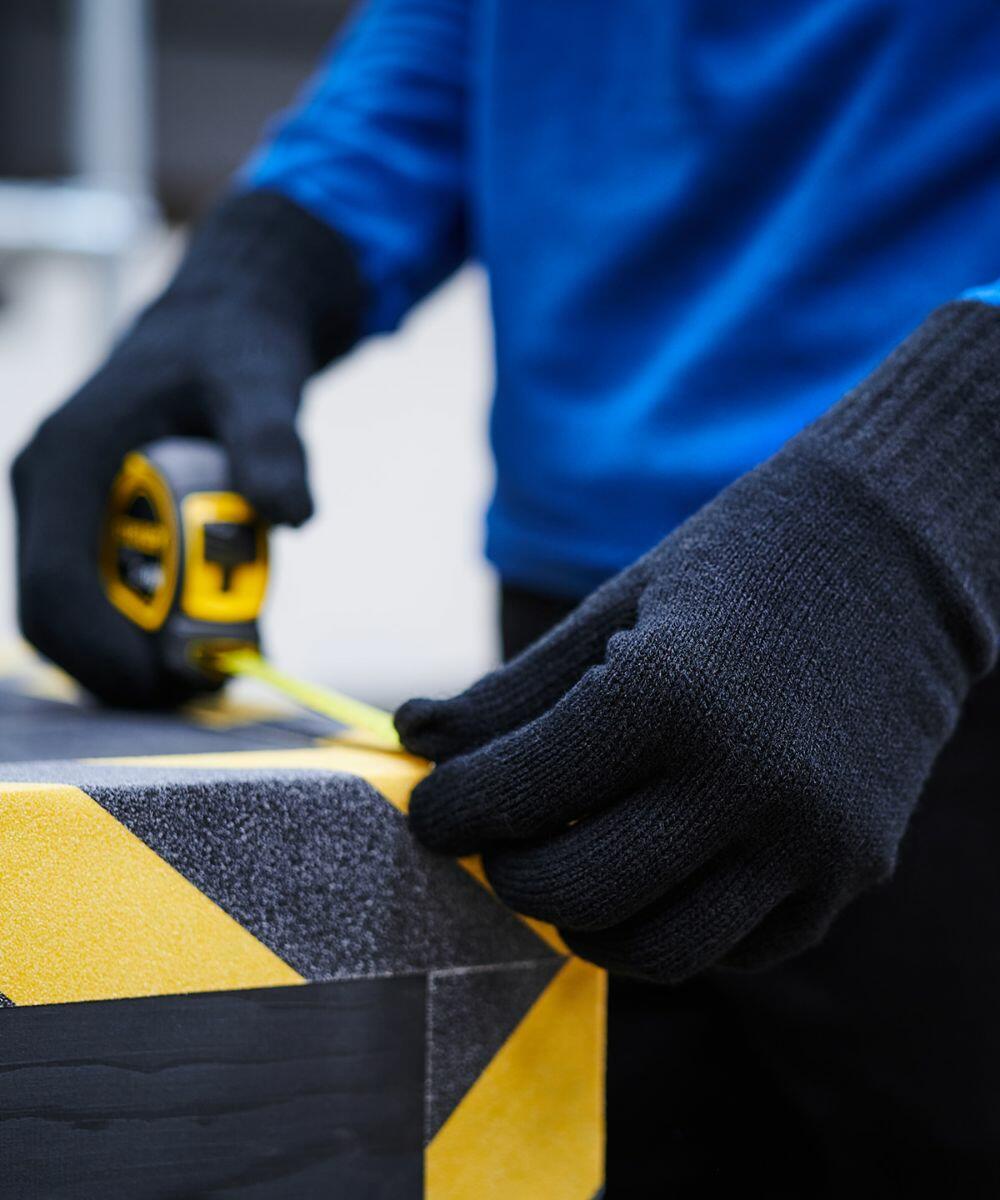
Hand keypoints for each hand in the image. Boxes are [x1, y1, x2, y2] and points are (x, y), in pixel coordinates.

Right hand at [13, 191, 360, 705]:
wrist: (223, 324)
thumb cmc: (235, 349)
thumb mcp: (261, 384)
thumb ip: (272, 442)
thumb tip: (290, 514)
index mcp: (67, 457)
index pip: (53, 583)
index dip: (101, 651)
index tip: (167, 686)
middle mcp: (49, 489)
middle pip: (55, 618)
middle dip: (120, 671)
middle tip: (203, 692)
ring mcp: (64, 510)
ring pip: (76, 618)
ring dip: (134, 660)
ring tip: (214, 670)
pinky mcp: (91, 524)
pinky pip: (104, 600)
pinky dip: (146, 634)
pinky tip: (208, 636)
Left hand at [397, 302, 999, 981]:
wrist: (895, 556)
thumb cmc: (735, 569)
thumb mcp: (615, 610)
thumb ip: (513, 692)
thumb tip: (417, 741)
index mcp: (669, 693)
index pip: (516, 794)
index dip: (448, 812)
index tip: (431, 810)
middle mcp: (746, 778)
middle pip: (575, 894)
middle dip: (508, 877)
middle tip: (496, 843)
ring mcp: (811, 838)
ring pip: (657, 951)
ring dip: (587, 926)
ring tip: (568, 873)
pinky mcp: (856, 870)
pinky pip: (740, 950)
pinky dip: (676, 931)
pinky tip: (654, 878)